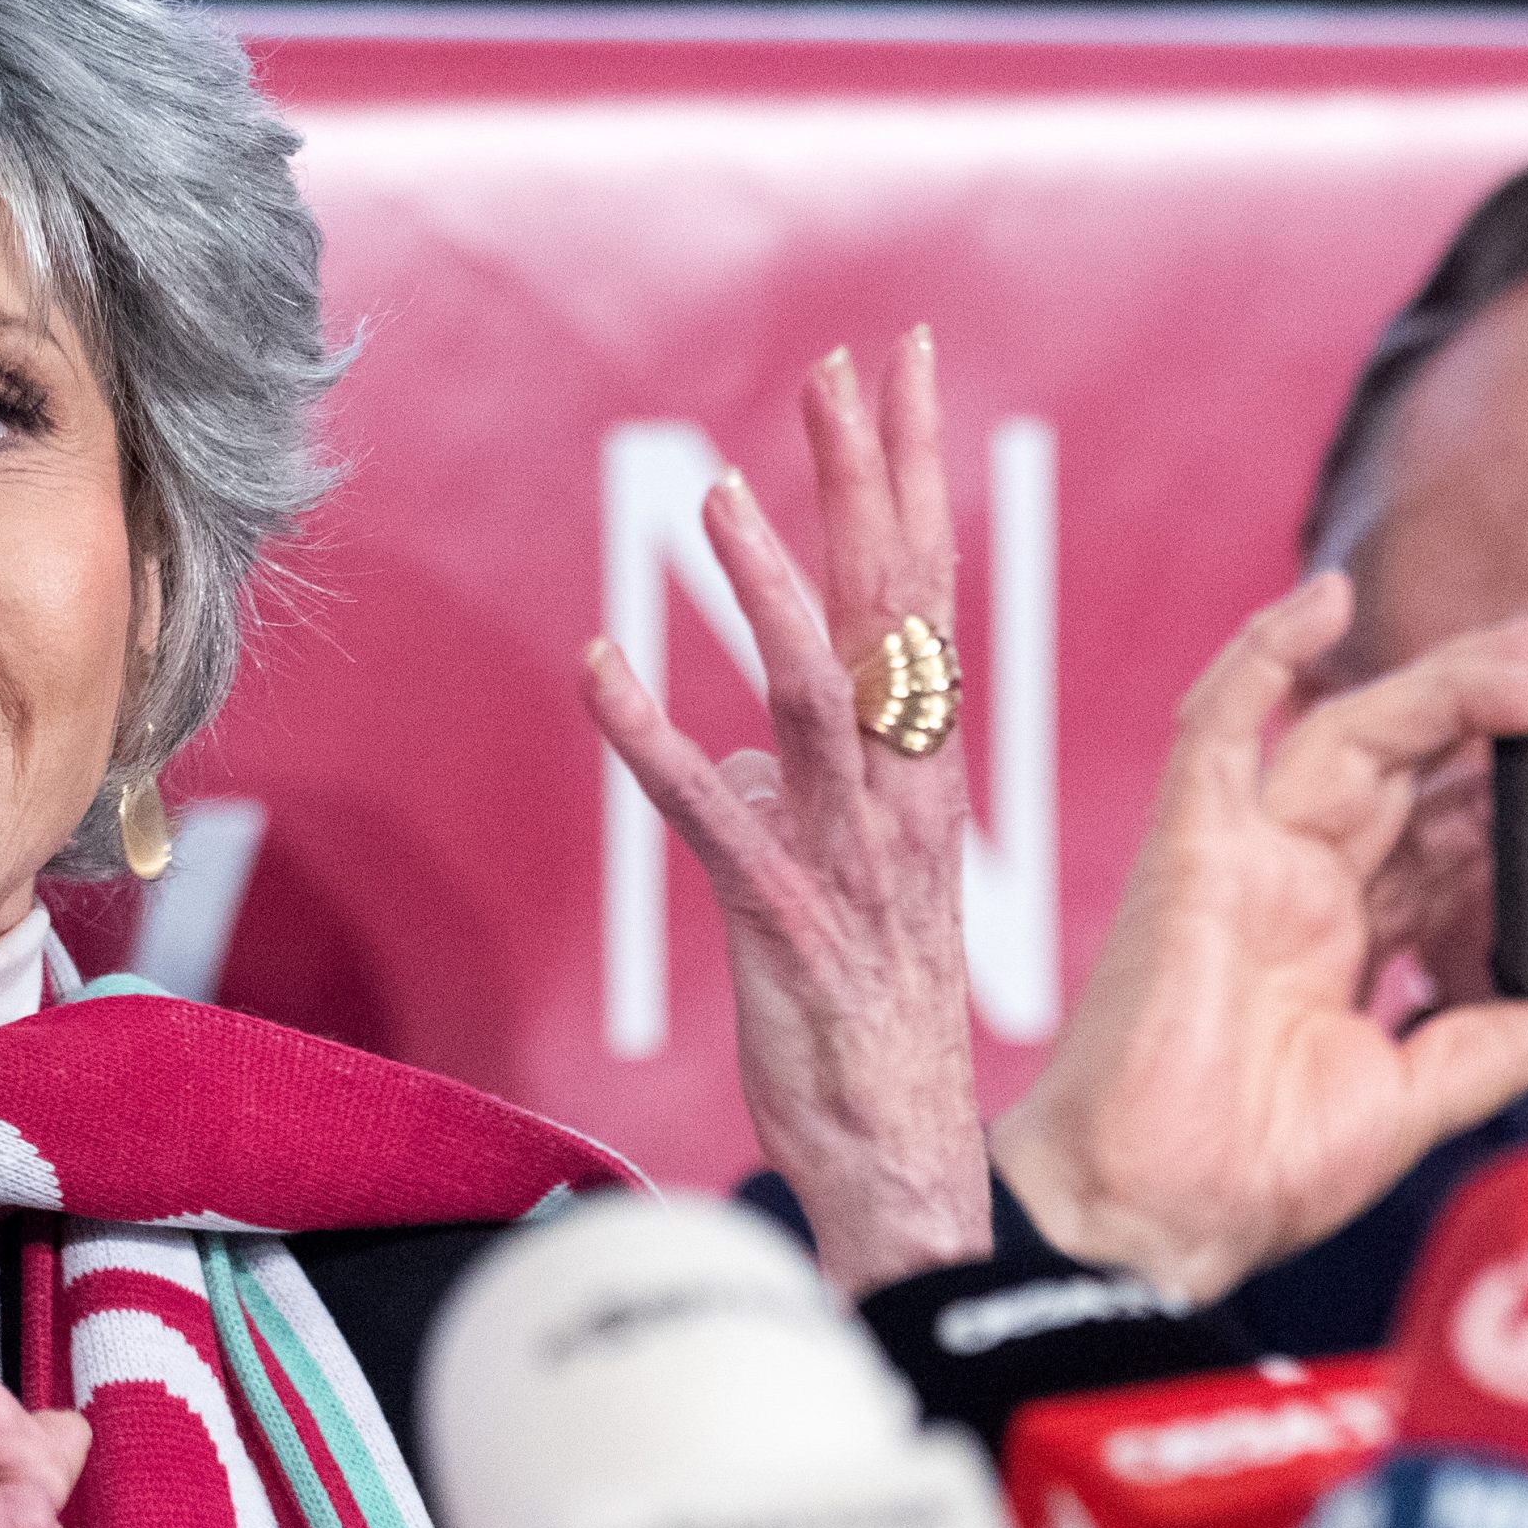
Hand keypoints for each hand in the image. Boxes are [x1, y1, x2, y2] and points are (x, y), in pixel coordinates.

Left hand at [582, 330, 990, 1295]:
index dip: (911, 479)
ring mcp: (849, 854)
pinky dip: (652, 739)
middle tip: (848, 371)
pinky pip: (713, 814)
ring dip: (771, 592)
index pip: (926, 592)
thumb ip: (800, 793)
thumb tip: (742, 744)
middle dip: (870, 484)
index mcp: (922, 769)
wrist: (904, 1157)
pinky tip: (601, 670)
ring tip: (723, 496)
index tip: (902, 372)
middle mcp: (903, 794)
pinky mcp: (782, 919)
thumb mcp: (839, 874)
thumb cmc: (868, 1015)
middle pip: (896, 610)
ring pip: (818, 695)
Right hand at [990, 578, 1527, 1303]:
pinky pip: (1219, 729)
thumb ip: (1508, 1046)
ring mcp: (1245, 861)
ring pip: (1348, 733)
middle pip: (1406, 763)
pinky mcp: (1190, 850)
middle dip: (1489, 707)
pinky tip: (1325, 601)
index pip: (1440, 835)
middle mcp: (1298, 886)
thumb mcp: (1416, 1103)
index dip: (1510, 789)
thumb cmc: (1248, 1175)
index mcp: (1346, 941)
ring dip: (1438, 688)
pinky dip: (1263, 656)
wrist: (1152, 1216)